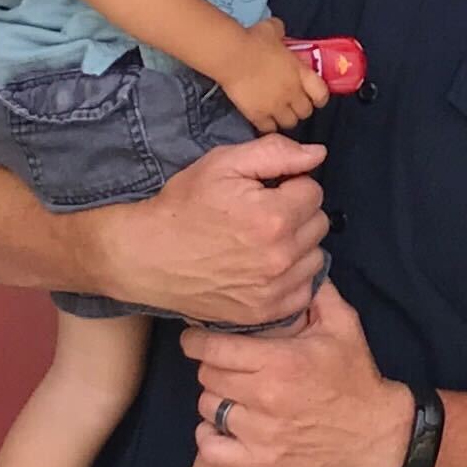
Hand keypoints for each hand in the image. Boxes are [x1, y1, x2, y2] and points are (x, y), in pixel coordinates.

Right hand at [105, 136, 328, 325]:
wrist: (147, 257)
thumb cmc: (183, 206)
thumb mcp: (223, 163)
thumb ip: (276, 153)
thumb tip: (318, 154)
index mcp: (274, 216)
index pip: (313, 191)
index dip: (290, 184)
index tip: (266, 190)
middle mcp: (280, 256)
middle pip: (318, 223)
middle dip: (296, 212)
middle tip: (263, 213)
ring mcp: (274, 289)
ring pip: (314, 256)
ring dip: (298, 245)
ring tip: (263, 240)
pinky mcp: (265, 312)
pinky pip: (303, 290)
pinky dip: (291, 277)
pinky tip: (265, 266)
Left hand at [184, 285, 415, 466]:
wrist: (375, 434)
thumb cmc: (356, 377)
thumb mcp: (344, 326)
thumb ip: (317, 292)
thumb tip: (298, 267)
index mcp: (281, 361)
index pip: (215, 349)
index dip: (197, 341)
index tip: (194, 339)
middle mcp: (266, 397)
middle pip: (208, 377)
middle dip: (212, 366)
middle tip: (224, 364)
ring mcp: (262, 434)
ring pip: (208, 409)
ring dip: (215, 399)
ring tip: (230, 394)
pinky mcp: (262, 463)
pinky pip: (212, 450)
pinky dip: (210, 437)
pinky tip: (222, 427)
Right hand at [219, 16, 328, 131]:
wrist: (232, 56)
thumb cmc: (253, 40)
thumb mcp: (272, 29)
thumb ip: (280, 31)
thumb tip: (279, 30)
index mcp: (300, 72)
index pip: (321, 93)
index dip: (319, 97)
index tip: (314, 97)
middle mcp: (292, 92)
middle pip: (305, 112)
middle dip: (300, 109)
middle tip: (292, 103)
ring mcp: (276, 106)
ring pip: (289, 123)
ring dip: (285, 118)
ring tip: (277, 112)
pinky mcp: (258, 115)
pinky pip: (268, 128)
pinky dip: (267, 125)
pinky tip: (262, 118)